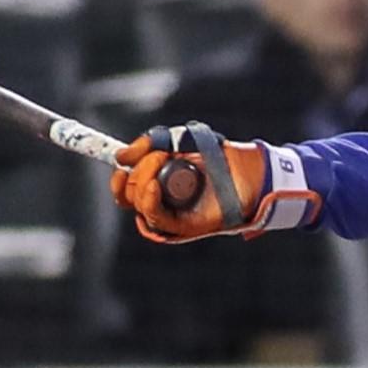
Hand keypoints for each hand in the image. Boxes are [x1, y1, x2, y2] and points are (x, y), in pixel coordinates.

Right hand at [111, 122, 319, 243]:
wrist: (250, 169)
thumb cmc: (219, 156)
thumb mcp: (181, 140)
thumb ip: (151, 142)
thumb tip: (120, 156)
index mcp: (159, 186)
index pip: (126, 191)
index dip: (117, 180)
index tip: (119, 163)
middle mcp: (164, 204)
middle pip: (129, 198)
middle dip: (134, 173)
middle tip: (157, 154)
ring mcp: (174, 217)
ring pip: (140, 209)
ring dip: (141, 184)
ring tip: (160, 162)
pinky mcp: (186, 227)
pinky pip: (158, 221)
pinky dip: (150, 204)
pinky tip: (153, 187)